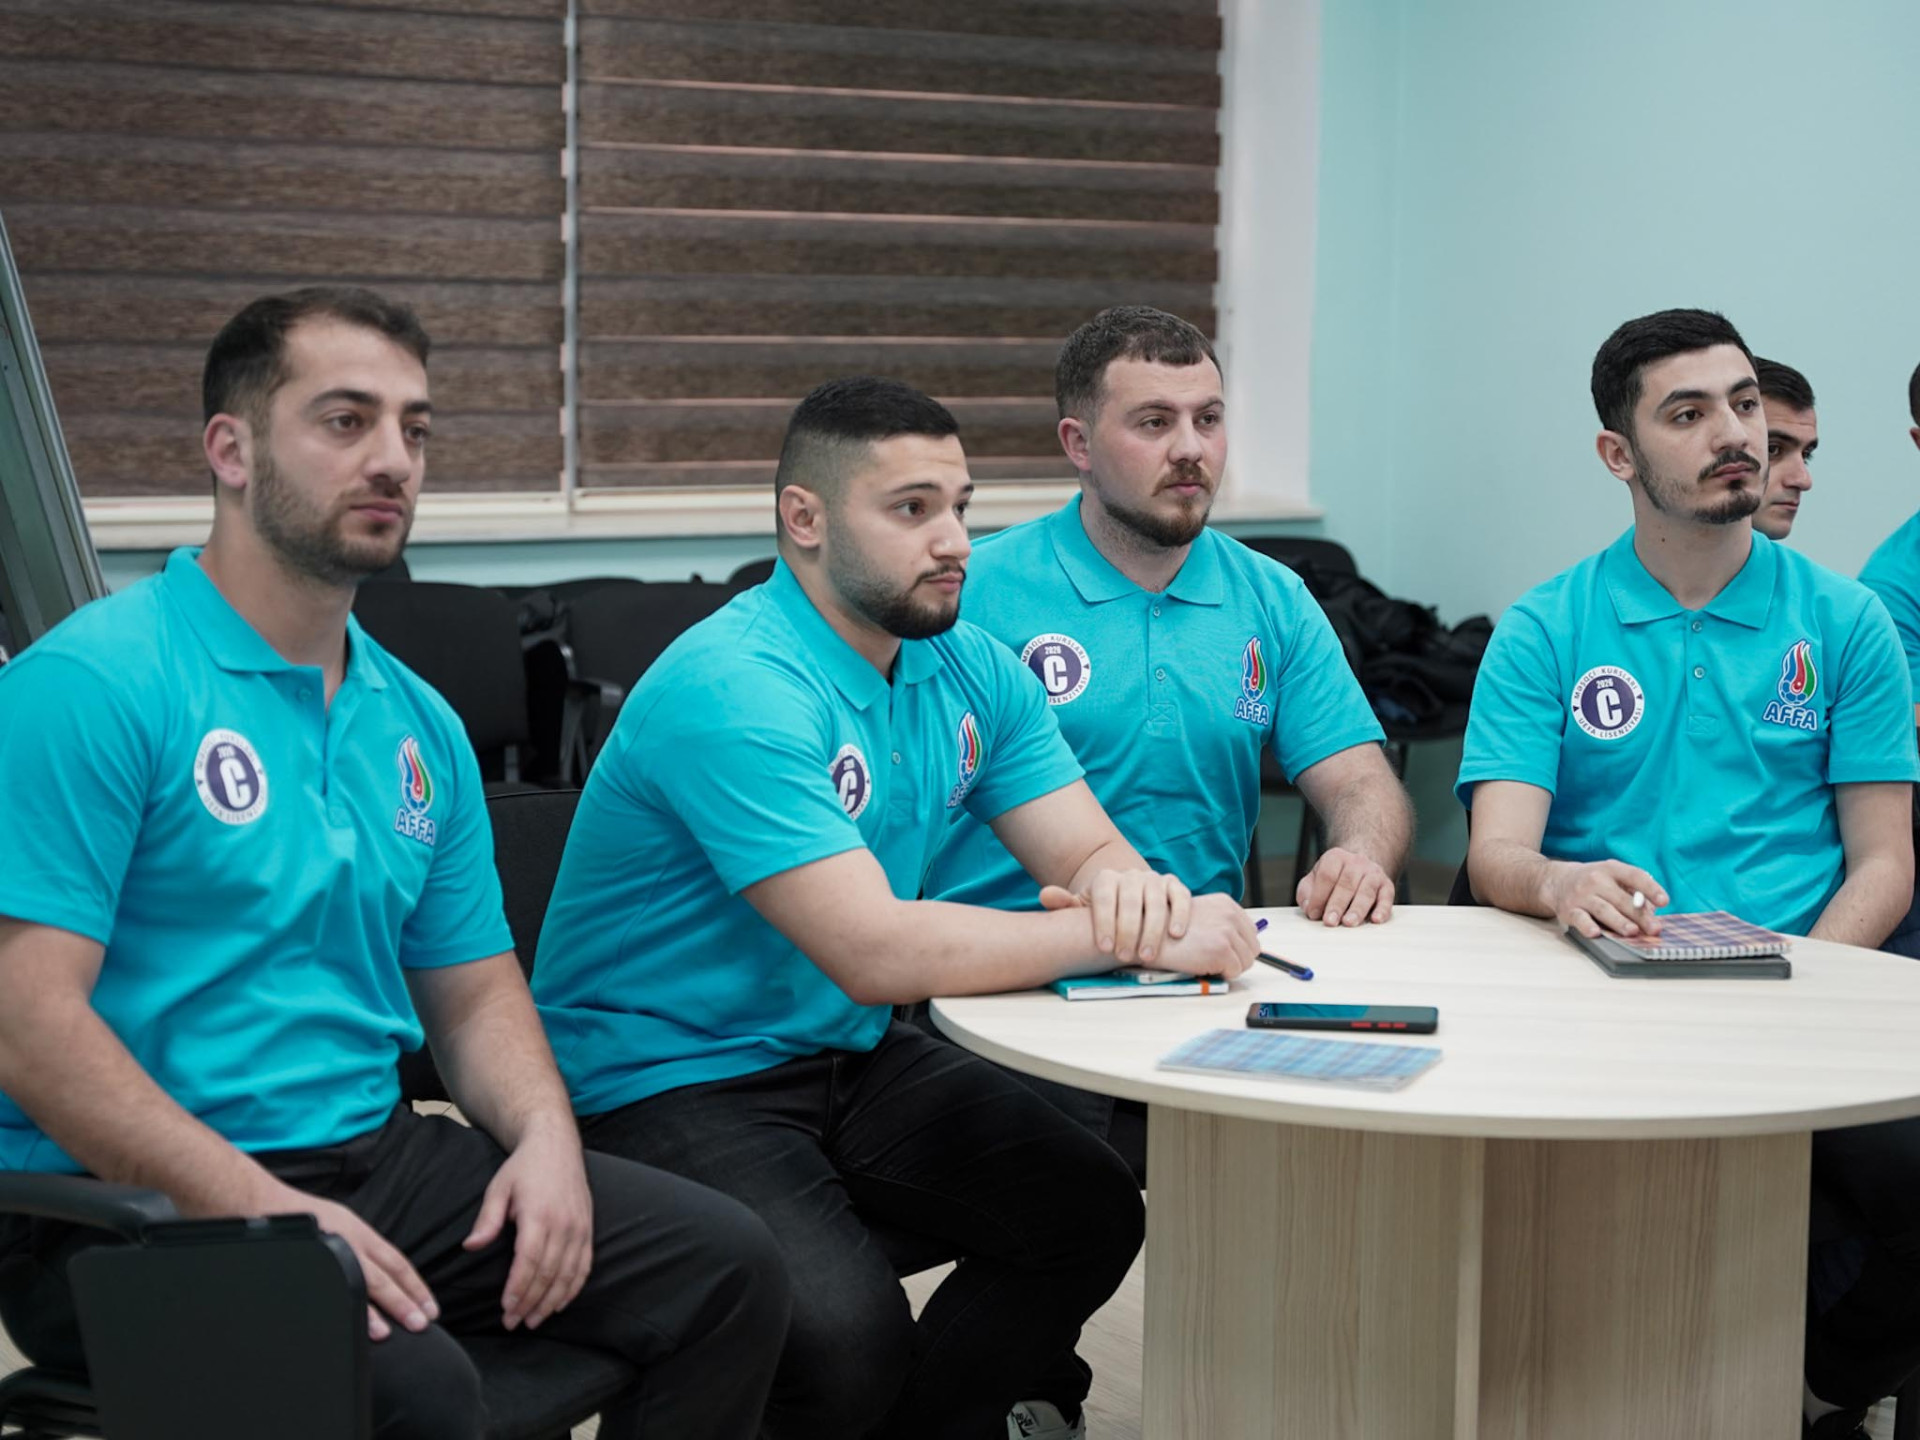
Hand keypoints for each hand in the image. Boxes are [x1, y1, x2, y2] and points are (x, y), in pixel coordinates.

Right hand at [260, 1182, 438, 1341]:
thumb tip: (384, 1279)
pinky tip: (347, 1326)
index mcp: (361, 1234)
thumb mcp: (343, 1226)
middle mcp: (348, 1244)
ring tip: (388, 1333)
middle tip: (422, 1324)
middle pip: (382, 1277)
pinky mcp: (306, 1264)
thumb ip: (362, 1250)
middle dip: (403, 1302)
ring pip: (357, 1286)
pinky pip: (325, 1292)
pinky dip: (338, 1309)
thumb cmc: (305, 1217)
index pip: (396, 1262)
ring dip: (373, 1312)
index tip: (430, 1307)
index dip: (415, 1286)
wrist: (264, 1205)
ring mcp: (326, 1255)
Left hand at [463, 1121, 594, 1330]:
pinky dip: (573, 1288)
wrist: (556, 1145)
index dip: (519, 1289)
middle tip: (513, 1323)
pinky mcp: (588, 1228)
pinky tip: (560, 1303)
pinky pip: (584, 1265)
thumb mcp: (498, 1188)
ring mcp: (579, 1227)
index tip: (506, 1309)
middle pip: (548, 1274)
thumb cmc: (523, 1168)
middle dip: (530, 1302)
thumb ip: (487, 1220)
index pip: (529, 1261)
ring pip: (568, 1274)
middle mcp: (564, 1223)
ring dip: (551, 1302)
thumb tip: (470, 1247)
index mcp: (539, 1214)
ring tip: (533, 1320)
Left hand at [1041, 868, 1192, 965]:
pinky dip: (1180, 913)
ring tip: (1146, 955)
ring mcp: (1154, 879)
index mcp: (1106, 879)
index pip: (1105, 896)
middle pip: (1131, 900)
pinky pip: (1181, 896)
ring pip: (1156, 900)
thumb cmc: (1104, 914)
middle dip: (1128, 930)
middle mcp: (1131, 876)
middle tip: (1124, 956)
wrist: (1130, 901)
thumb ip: (1065, 904)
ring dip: (1152, 929)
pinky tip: (1175, 935)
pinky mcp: (1174, 886)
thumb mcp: (1082, 910)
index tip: (1104, 947)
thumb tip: (1045, 895)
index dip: (1105, 921)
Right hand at [1151, 892, 1261, 978]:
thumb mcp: (1199, 915)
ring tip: (1207, 962)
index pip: (1251, 932)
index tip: (1224, 951)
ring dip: (1229, 966)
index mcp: (1226, 904)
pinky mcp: (1221, 950)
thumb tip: (1240, 945)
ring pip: (1246, 961)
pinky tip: (1203, 966)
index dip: (1238, 946)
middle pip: (1252, 947)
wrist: (1148, 934)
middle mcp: (1230, 915)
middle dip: (1237, 957)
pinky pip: (1234, 971)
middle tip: (1215, 960)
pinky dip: (1221, 974)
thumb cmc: (1167, 929)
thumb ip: (1220, 924)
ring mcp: (1227, 932)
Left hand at [1296, 847, 1394, 926]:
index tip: (1313, 914)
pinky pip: (1387, 898)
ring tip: (1349, 923)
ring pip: (1367, 891)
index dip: (1319, 895)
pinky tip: (1376, 919)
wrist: (1359, 868)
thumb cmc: (1333, 879)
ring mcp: (1374, 873)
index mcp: (1335, 857)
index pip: (1327, 875)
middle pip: (1347, 883)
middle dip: (1337, 904)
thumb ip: (1307, 893)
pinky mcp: (1387, 886)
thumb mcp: (1314, 880)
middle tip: (1330, 921)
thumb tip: (1309, 907)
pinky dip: (1382, 909)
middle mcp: (1357, 862)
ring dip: (1357, 909)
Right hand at [1543, 860, 1667, 938]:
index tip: (1664, 901)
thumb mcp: (1613, 877)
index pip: (1634, 876)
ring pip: (1603, 909)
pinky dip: (1587, 926)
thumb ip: (1632, 891)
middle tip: (1654, 928)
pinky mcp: (1569, 909)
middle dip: (1640, 915)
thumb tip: (1650, 913)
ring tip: (1633, 932)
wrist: (1557, 880)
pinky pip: (1579, 918)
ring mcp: (1581, 895)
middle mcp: (1595, 880)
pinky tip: (1596, 933)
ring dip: (1619, 921)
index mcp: (1611, 869)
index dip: (1650, 888)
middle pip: (1621, 898)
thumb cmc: (1594, 882)